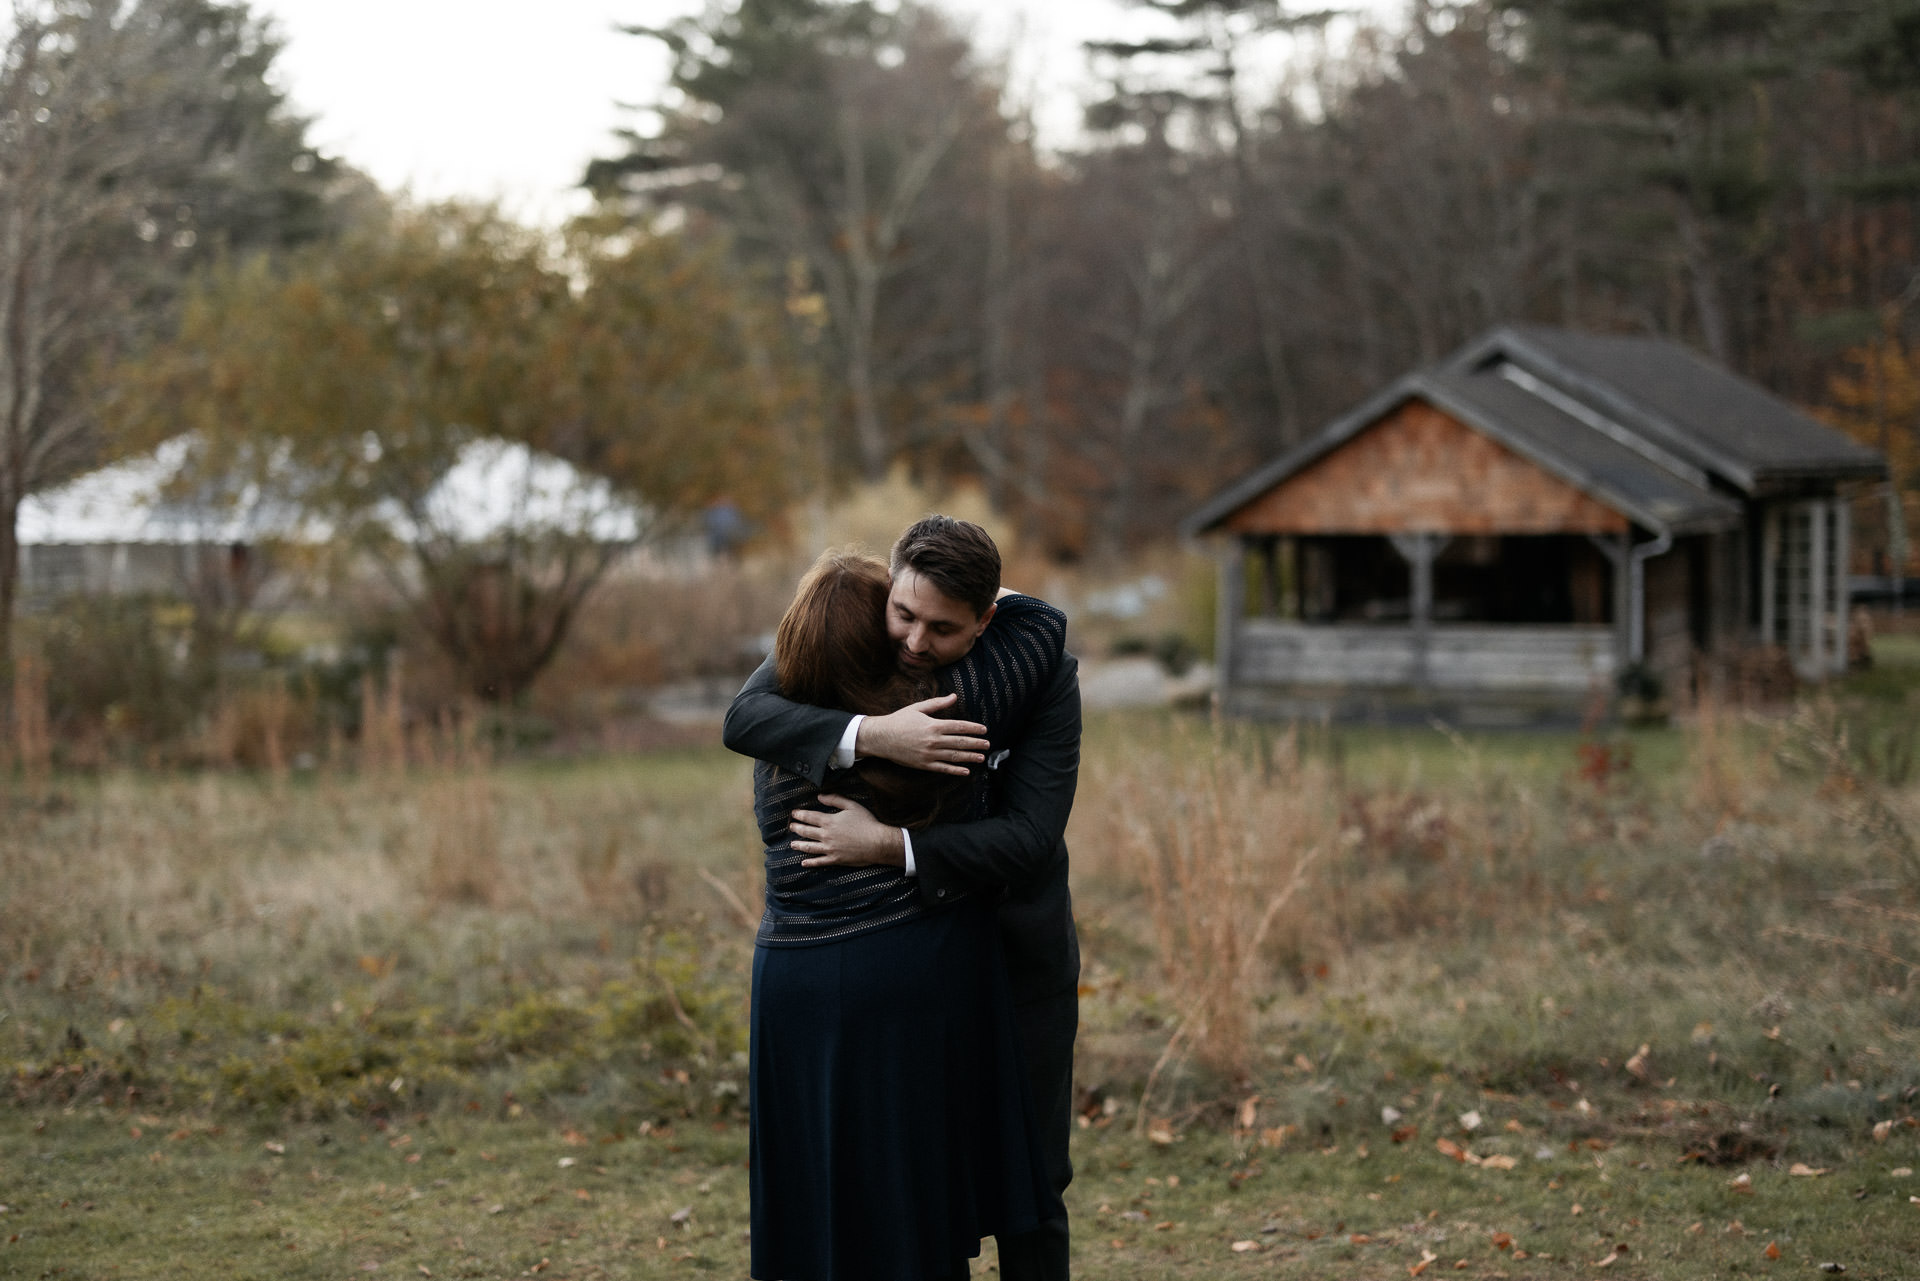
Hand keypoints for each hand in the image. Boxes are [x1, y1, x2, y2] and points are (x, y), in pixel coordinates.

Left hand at [790, 795, 903, 868]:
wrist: (877, 843)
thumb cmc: (866, 823)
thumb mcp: (852, 806)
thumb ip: (835, 799)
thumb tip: (820, 797)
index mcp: (829, 821)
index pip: (810, 817)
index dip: (800, 815)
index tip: (794, 814)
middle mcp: (826, 835)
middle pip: (807, 832)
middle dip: (797, 828)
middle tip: (791, 826)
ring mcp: (830, 849)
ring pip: (810, 847)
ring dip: (799, 845)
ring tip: (792, 844)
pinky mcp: (835, 859)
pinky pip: (820, 862)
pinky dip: (810, 863)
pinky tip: (803, 863)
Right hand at [856, 694, 988, 775]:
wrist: (880, 737)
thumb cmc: (899, 720)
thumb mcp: (918, 708)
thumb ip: (938, 703)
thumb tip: (954, 696)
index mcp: (933, 725)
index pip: (959, 727)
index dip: (973, 728)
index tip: (984, 730)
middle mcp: (933, 741)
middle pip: (960, 742)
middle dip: (976, 743)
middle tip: (987, 744)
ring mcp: (929, 754)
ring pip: (954, 756)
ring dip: (969, 757)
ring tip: (981, 757)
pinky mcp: (923, 764)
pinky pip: (943, 768)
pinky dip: (955, 770)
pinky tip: (965, 771)